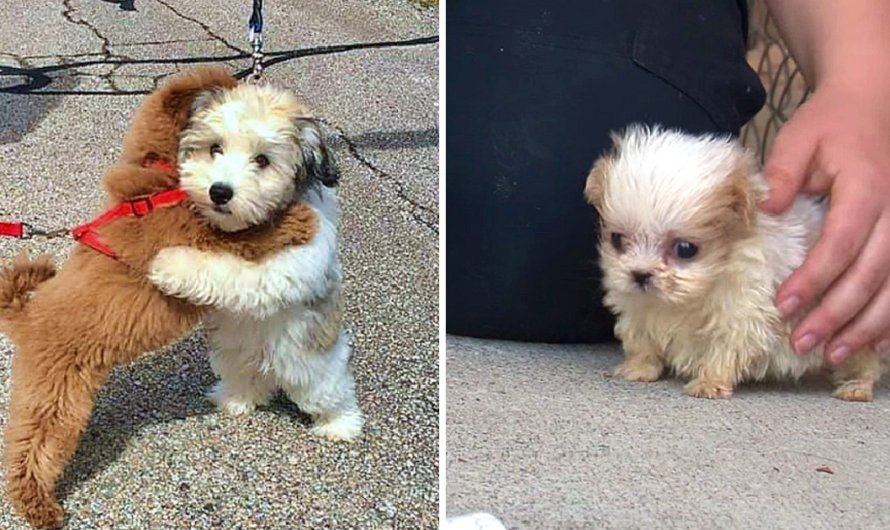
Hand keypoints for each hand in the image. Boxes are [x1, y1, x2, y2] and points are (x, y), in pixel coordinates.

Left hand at [760, 83, 889, 364]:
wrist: (873, 106)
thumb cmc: (830, 125)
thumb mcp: (800, 138)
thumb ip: (784, 172)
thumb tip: (767, 208)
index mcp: (867, 188)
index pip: (841, 242)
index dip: (814, 278)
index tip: (784, 304)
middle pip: (871, 273)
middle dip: (837, 313)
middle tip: (802, 342)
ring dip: (866, 326)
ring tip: (833, 355)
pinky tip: (875, 346)